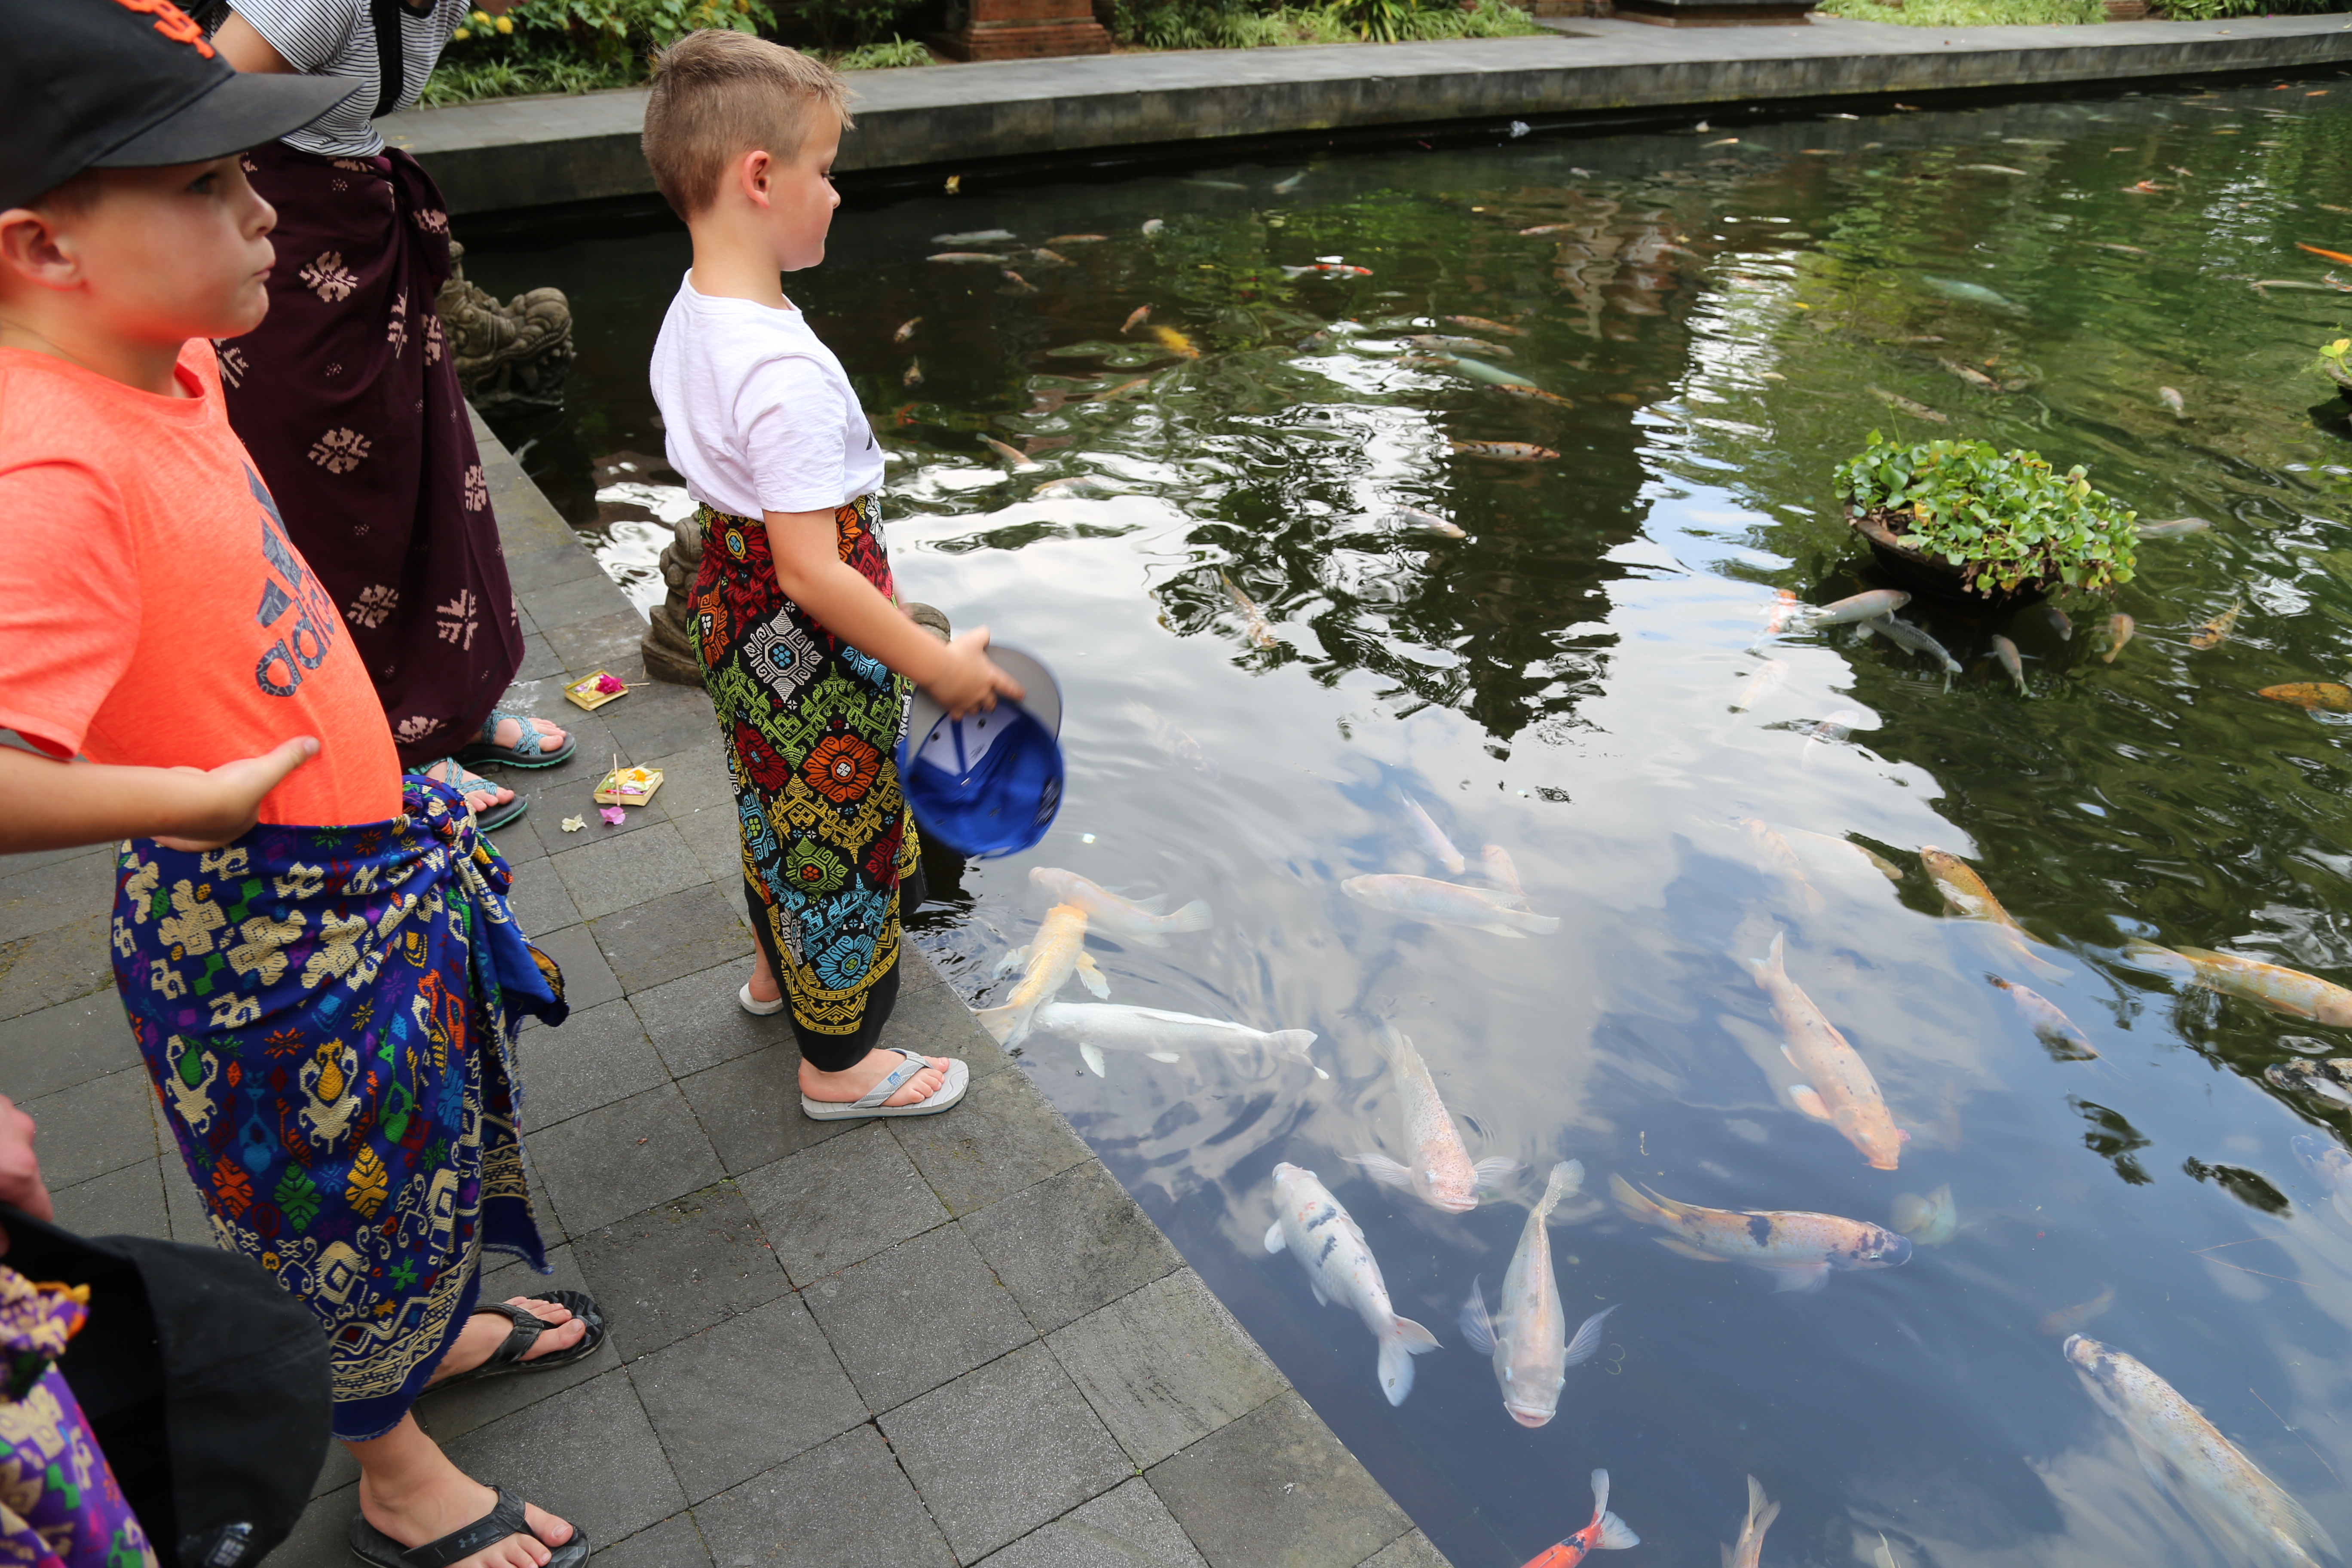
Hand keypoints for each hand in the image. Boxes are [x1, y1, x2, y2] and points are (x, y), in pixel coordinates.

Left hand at [0, 1095, 51, 1249]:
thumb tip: (5, 1246)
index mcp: (18, 1169)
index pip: (42, 1212)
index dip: (29, 1228)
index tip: (13, 1236)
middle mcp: (22, 1137)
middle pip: (25, 1178)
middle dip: (5, 1187)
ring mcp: (9, 1113)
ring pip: (11, 1149)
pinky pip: (0, 1128)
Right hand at [153, 735, 319, 850]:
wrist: (188, 799)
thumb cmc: (232, 790)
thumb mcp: (267, 770)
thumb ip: (288, 758)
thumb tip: (315, 743)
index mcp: (241, 825)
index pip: (247, 813)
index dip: (247, 800)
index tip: (244, 786)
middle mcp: (216, 832)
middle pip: (220, 815)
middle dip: (219, 805)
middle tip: (219, 787)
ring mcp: (190, 828)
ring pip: (196, 814)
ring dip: (195, 804)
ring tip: (197, 788)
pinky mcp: (170, 817)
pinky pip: (176, 808)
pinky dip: (175, 802)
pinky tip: (173, 792)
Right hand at [923, 629, 1024, 720]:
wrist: (938, 667)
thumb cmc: (956, 654)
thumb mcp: (973, 639)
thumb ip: (983, 636)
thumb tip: (986, 633)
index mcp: (989, 676)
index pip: (1008, 686)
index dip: (1016, 691)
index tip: (1020, 695)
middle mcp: (981, 691)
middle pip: (991, 702)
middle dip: (991, 702)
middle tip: (989, 701)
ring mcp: (968, 701)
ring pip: (976, 710)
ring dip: (975, 707)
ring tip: (972, 704)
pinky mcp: (954, 707)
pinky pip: (958, 715)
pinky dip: (957, 713)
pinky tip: (956, 712)